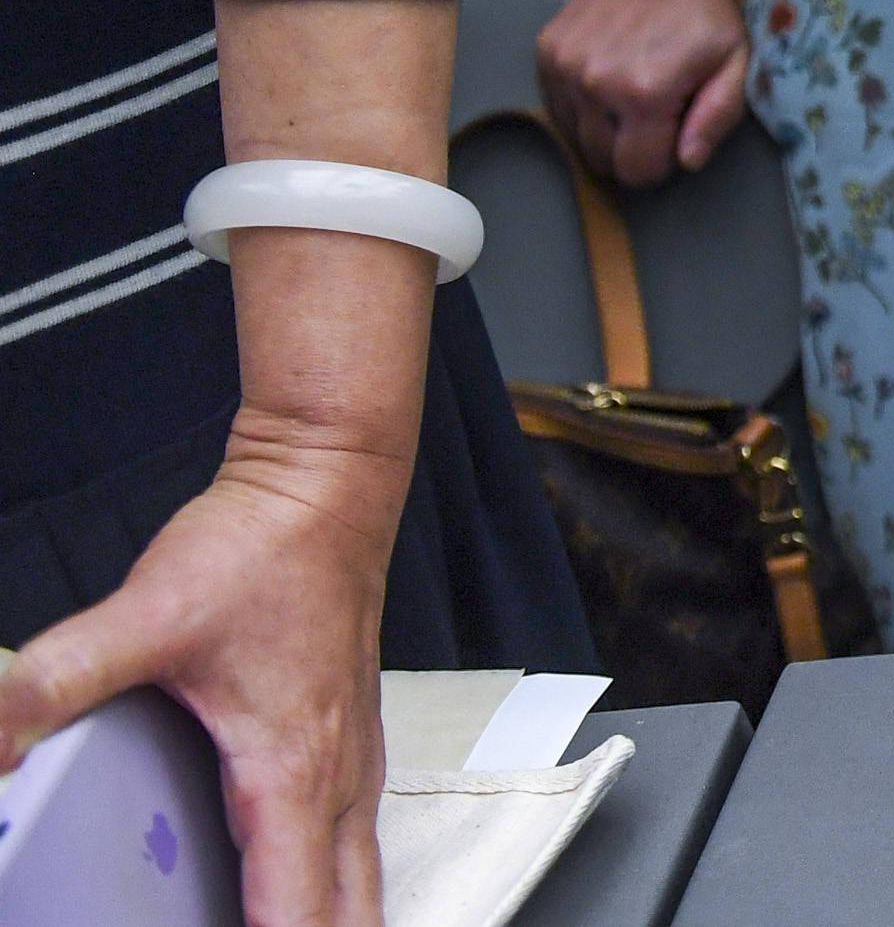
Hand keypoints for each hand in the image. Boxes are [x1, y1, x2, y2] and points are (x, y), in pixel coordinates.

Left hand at [0, 420, 406, 926]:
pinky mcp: (349, 748)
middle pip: (350, 919)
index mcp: (291, 773)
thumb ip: (54, 682)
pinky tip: (277, 892)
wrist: (328, 487)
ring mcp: (354, 767)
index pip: (295, 916)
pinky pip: (352, 850)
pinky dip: (327, 892)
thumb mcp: (143, 615)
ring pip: (361, 889)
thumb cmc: (263, 549)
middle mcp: (336, 783)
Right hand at [537, 0, 747, 186]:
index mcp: (644, 95)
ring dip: (602, 127)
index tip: (675, 132)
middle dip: (630, 149)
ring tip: (632, 91)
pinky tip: (608, 77)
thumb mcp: (737, 64)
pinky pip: (556, 104)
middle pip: (601, 160)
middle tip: (656, 112)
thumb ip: (717, 117)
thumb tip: (687, 161)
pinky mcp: (546, 50)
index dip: (660, 162)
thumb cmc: (711, 12)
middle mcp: (594, 85)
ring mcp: (563, 66)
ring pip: (574, 136)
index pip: (637, 171)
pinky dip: (580, 103)